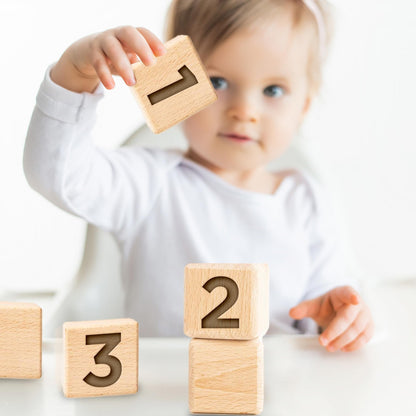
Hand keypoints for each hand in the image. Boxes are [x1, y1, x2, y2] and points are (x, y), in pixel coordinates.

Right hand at [51, 26, 166, 91]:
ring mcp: (103, 41)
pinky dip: (105, 74)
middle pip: (128, 34)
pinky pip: (98, 62)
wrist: (88, 53)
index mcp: (130, 34)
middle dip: (141, 47)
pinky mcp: (92, 52)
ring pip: (113, 49)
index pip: (143, 32)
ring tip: (131, 83)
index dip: (153, 40)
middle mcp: (117, 34)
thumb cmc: (118, 57)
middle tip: (150, 64)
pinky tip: (111, 86)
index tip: (163, 53)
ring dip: (123, 65)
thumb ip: (143, 64)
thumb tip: (162, 79)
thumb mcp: (131, 58)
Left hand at [289, 286, 373, 351]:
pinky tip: (343, 348)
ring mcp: (365, 315)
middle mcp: (357, 302)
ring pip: (357, 330)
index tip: (355, 299)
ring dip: (343, 341)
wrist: (338, 312)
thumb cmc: (327, 307)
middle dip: (335, 332)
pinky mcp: (369, 327)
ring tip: (330, 347)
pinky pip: (365, 337)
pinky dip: (354, 345)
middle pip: (348, 318)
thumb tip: (292, 312)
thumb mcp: (314, 305)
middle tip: (323, 342)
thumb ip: (303, 308)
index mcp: (343, 292)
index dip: (352, 296)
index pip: (348, 293)